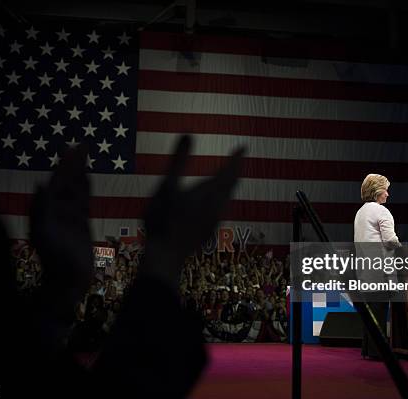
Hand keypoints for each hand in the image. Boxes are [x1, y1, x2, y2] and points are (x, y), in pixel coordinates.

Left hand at [30, 146, 93, 319]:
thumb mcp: (45, 233)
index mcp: (46, 210)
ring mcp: (69, 216)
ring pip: (75, 189)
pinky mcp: (80, 223)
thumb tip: (41, 185)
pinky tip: (89, 178)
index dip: (63, 165)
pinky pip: (83, 201)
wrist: (69, 280)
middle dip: (72, 164)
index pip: (56, 181)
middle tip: (81, 145)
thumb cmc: (56, 258)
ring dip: (80, 173)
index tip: (71, 147)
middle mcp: (56, 210)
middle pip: (66, 181)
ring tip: (85, 157)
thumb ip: (42, 209)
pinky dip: (86, 188)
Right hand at [142, 135, 243, 291]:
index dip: (236, 159)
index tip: (243, 148)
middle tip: (238, 161)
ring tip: (228, 181)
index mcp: (209, 193)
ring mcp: (213, 222)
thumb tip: (188, 133)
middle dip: (234, 172)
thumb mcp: (167, 186)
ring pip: (226, 200)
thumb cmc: (163, 219)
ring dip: (228, 188)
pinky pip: (218, 212)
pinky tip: (213, 208)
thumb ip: (178, 160)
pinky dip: (220, 202)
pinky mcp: (207, 233)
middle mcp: (216, 207)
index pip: (228, 172)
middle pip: (230, 186)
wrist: (165, 257)